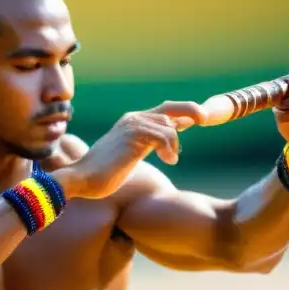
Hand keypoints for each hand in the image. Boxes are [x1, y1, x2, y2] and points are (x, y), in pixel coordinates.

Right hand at [55, 101, 205, 199]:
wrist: (83, 179)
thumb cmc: (104, 174)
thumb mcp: (131, 156)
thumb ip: (148, 146)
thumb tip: (168, 144)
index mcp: (131, 122)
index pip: (163, 111)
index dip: (183, 111)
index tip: (200, 118)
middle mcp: (132, 119)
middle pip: (170, 109)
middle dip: (191, 111)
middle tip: (206, 118)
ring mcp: (132, 126)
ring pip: (168, 125)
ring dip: (175, 143)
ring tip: (171, 159)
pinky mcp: (133, 136)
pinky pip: (163, 136)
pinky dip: (170, 148)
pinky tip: (169, 161)